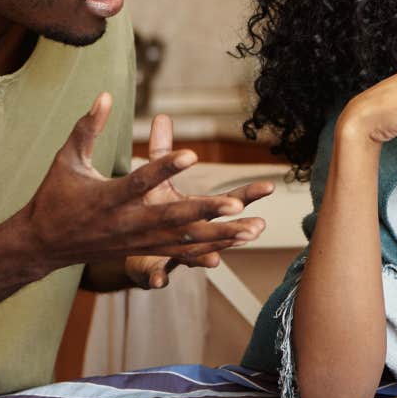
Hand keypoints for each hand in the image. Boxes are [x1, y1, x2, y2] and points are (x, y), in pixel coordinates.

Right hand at [21, 93, 270, 279]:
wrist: (43, 244)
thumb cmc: (55, 196)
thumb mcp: (67, 159)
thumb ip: (87, 127)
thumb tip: (104, 94)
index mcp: (107, 198)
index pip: (139, 182)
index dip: (165, 168)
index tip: (192, 155)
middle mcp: (126, 223)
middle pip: (171, 218)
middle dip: (205, 211)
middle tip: (236, 203)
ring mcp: (138, 240)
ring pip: (184, 240)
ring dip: (220, 234)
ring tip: (253, 228)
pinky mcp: (144, 250)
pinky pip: (181, 252)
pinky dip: (211, 248)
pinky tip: (237, 243)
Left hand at [124, 113, 273, 288]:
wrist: (126, 240)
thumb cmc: (148, 205)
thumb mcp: (156, 174)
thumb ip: (161, 149)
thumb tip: (162, 116)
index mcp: (200, 210)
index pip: (231, 200)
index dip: (250, 194)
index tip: (271, 186)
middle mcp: (196, 234)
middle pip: (221, 230)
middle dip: (238, 229)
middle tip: (257, 227)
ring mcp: (177, 253)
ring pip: (194, 257)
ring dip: (204, 257)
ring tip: (216, 260)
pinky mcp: (153, 266)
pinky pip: (156, 273)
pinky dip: (158, 276)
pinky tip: (156, 281)